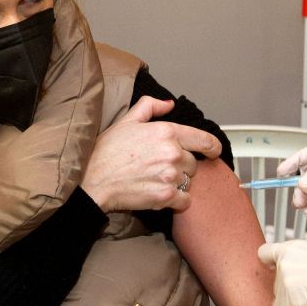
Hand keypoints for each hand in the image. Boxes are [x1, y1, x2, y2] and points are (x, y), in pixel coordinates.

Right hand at [82, 97, 221, 212]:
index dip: (213, 146)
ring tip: (155, 181)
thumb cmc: (106, 152)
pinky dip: (176, 201)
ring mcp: (170, 175)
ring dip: (177, 183)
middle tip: (159, 169)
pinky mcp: (166, 196)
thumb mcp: (127, 121)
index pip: (203, 139)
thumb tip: (169, 104)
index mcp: (166, 132)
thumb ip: (150, 107)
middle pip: (193, 164)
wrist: (92, 181)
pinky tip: (159, 195)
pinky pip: (185, 200)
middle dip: (181, 167)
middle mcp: (172, 152)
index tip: (214, 151)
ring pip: (188, 182)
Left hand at [258, 240, 306, 305]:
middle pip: (275, 278)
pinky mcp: (287, 303)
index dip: (270, 262)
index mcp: (287, 249)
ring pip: (279, 294)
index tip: (273, 267)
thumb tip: (283, 264)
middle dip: (287, 282)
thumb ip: (294, 256)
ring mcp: (283, 285)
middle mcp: (281, 266)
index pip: (263, 253)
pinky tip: (303, 305)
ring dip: (291, 295)